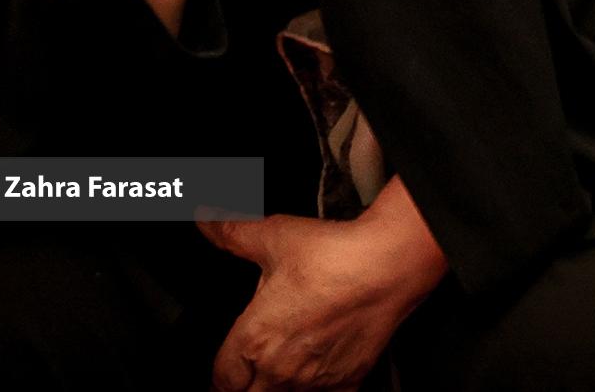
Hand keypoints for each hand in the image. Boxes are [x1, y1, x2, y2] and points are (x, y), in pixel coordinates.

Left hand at [198, 178, 448, 390]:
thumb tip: (206, 219)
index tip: (227, 369)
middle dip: (246, 386)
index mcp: (255, 339)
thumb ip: (232, 232)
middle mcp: (280, 369)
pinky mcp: (348, 381)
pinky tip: (320, 379)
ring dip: (279, 390)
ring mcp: (315, 381)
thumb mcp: (274, 237)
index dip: (221, 374)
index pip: (222, 377)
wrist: (388, 266)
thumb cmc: (334, 256)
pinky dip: (319, 391)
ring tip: (284, 372)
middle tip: (250, 373)